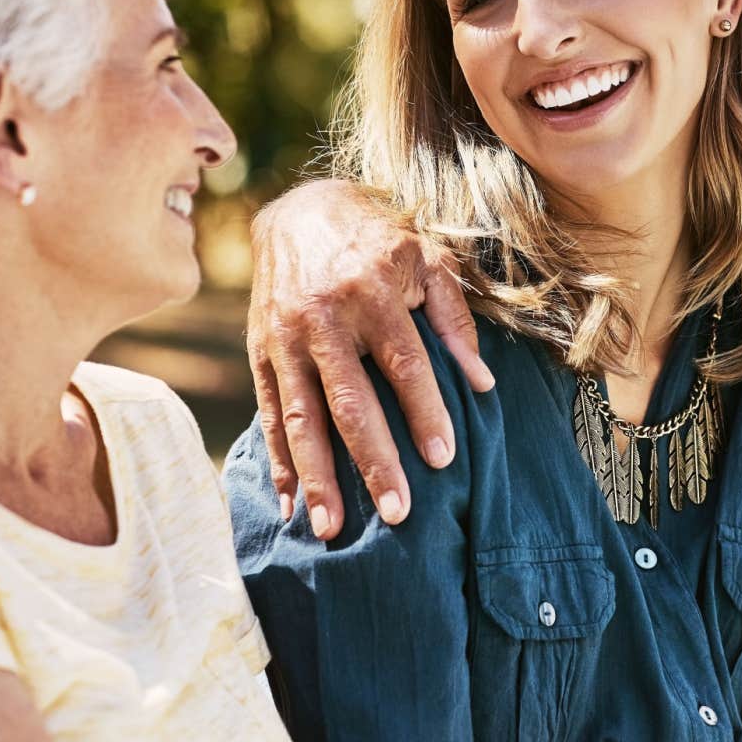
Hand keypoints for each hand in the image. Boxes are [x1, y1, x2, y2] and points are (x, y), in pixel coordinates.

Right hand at [247, 179, 494, 539]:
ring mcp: (284, 338)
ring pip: (301, 418)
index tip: (443, 459)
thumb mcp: (427, 259)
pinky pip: (271, 415)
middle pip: (349, 401)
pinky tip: (291, 506)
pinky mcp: (259, 353)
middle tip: (396, 514)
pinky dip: (279, 464)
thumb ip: (455, 319)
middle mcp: (323, 318)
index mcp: (372, 291)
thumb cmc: (379, 240)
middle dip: (372, 462)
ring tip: (332, 531)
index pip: (403, 362)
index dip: (423, 411)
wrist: (300, 210)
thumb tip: (482, 383)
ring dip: (317, 478)